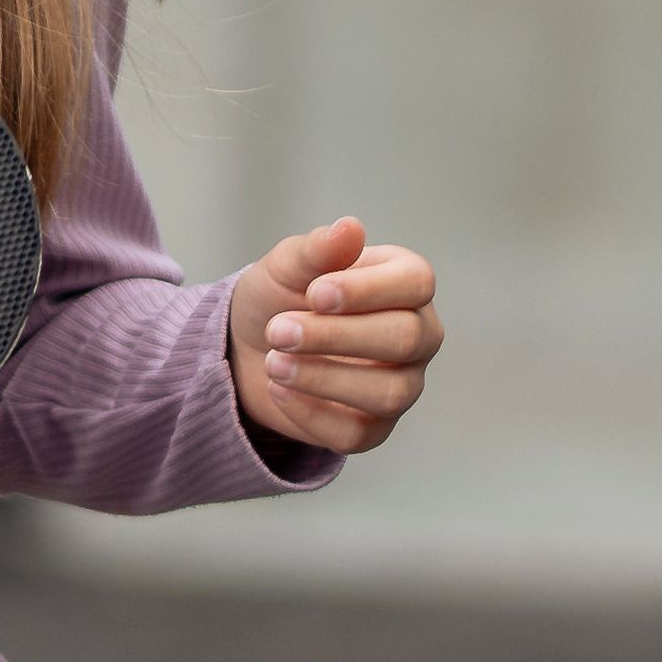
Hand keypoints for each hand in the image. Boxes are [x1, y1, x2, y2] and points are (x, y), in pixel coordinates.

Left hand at [225, 222, 440, 455]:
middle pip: (406, 339)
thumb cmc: (280, 297)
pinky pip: (356, 433)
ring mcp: (401, 384)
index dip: (368, 291)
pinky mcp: (374, 428)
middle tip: (278, 330)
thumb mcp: (286, 266)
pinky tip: (280, 389)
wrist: (245, 347)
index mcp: (404, 284)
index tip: (315, 293)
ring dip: (323, 377)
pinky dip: (310, 412)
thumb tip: (350, 228)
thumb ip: (317, 249)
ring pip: (388, 392)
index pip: (416, 284)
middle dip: (337, 336)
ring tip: (274, 361)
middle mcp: (416, 335)